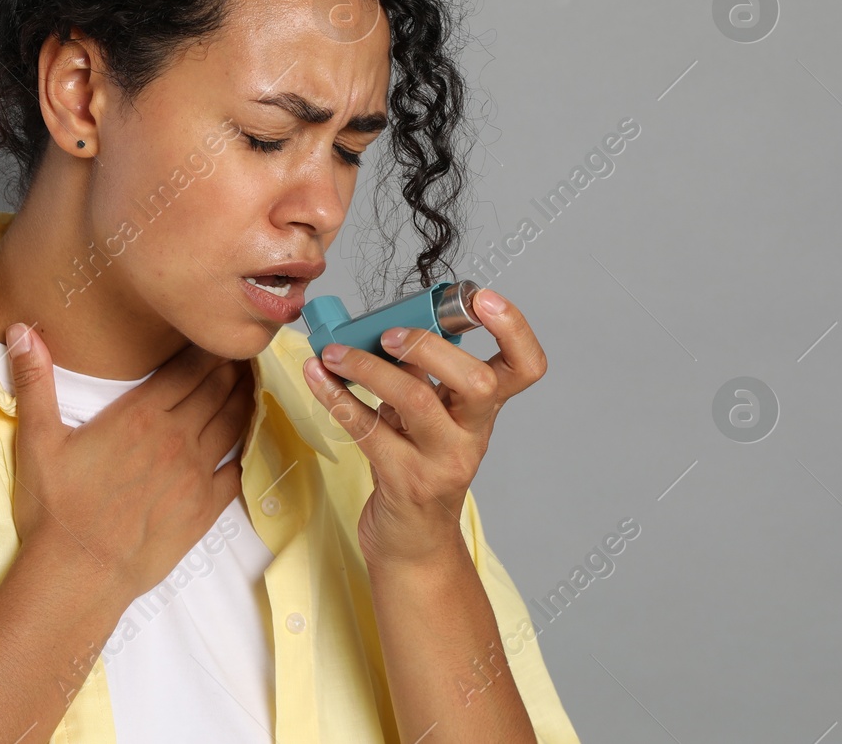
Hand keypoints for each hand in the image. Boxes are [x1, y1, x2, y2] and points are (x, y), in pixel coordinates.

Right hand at [3, 322, 256, 602]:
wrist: (80, 574)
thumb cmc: (56, 509)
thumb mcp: (37, 440)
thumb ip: (35, 382)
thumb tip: (20, 330)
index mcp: (140, 416)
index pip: (187, 368)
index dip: (206, 348)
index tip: (215, 334)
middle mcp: (176, 438)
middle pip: (216, 389)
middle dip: (230, 366)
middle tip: (241, 351)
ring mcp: (195, 474)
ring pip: (233, 423)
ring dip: (244, 398)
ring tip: (250, 382)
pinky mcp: (205, 509)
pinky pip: (237, 470)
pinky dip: (246, 448)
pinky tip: (247, 439)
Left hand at [299, 288, 546, 569]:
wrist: (413, 543)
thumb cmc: (418, 466)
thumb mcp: (431, 417)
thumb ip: (420, 375)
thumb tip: (380, 323)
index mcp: (483, 410)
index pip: (525, 367)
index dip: (513, 329)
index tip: (481, 297)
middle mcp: (473, 434)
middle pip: (476, 382)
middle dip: (430, 347)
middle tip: (388, 334)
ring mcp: (442, 462)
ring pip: (416, 402)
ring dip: (369, 368)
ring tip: (334, 352)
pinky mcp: (405, 481)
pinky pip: (367, 429)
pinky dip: (335, 396)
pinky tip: (316, 376)